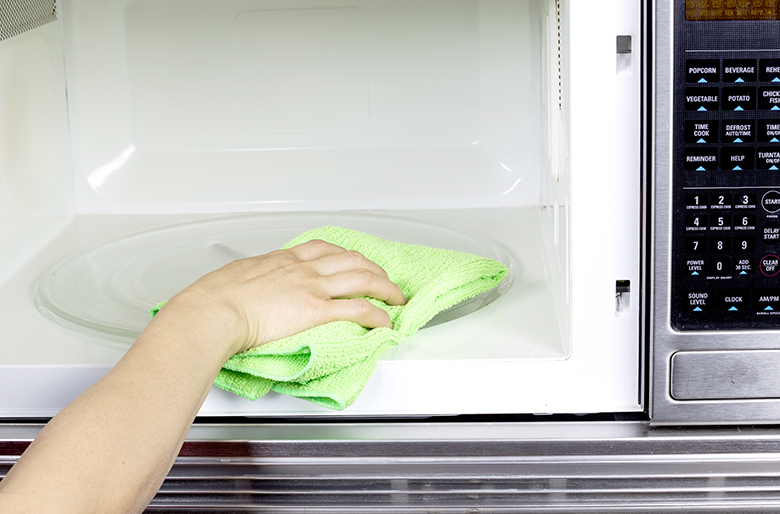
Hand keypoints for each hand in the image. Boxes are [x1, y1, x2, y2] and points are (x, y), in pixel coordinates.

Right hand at [162, 239, 406, 356]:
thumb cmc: (214, 298)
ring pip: (362, 278)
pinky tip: (386, 321)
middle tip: (384, 280)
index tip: (353, 261)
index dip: (345, 255)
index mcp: (282, 259)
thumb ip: (252, 279)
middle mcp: (302, 268)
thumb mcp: (235, 277)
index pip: (323, 249)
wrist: (212, 311)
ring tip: (396, 298)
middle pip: (351, 260)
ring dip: (385, 288)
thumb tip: (250, 286)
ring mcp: (311, 287)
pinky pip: (358, 308)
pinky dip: (377, 314)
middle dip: (374, 269)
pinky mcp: (316, 310)